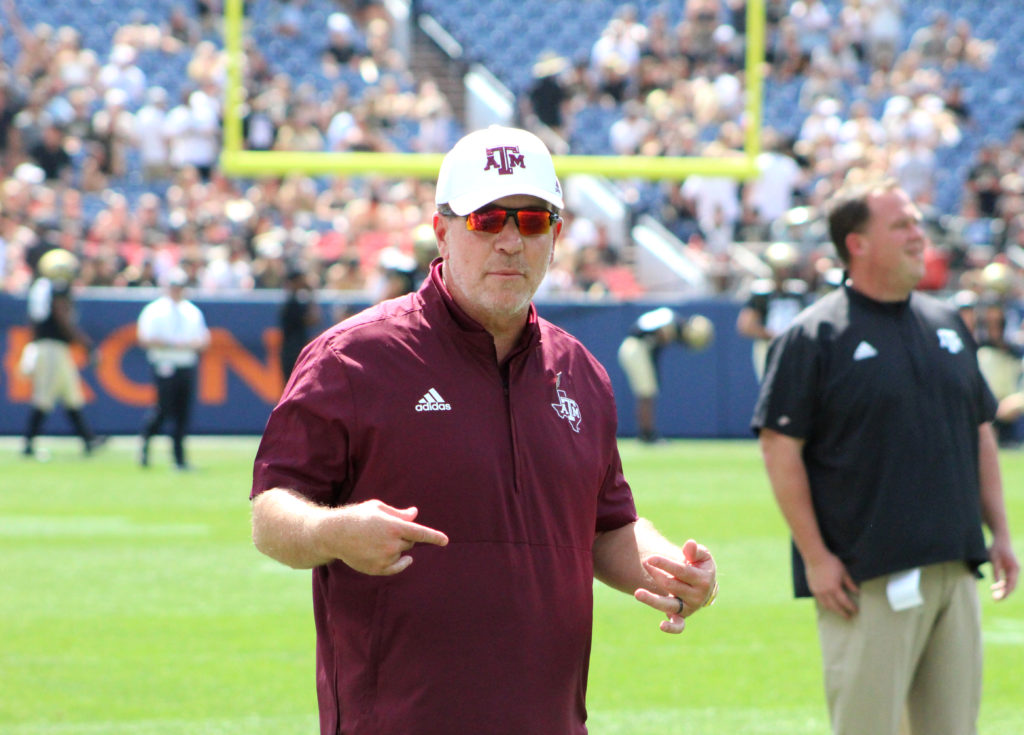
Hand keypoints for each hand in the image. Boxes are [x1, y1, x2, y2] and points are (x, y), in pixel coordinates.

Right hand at [315, 500, 447, 574]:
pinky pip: (397, 567)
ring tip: (376, 541)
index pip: (420, 532)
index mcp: (393, 526)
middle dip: (405, 537)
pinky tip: (402, 558)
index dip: (434, 537)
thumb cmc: (357, 517)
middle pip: (410, 542)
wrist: (334, 534)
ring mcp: (385, 558)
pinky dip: (400, 562)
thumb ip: (399, 513)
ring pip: (402, 554)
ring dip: (397, 548)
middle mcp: (391, 544)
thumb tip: (415, 514)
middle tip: (386, 531)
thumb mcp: (378, 508)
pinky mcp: (378, 569)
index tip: (446, 541)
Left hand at [634, 539, 716, 633]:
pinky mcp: (683, 617)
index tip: (650, 558)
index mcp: (702, 580)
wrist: (704, 586)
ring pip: (669, 605)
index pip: (681, 572)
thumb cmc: (699, 566)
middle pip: (671, 585)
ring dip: (652, 600)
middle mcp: (697, 596)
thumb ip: (694, 551)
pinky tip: (662, 625)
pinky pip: (679, 626)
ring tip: (637, 593)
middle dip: (656, 574)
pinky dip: (671, 628)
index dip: (665, 564)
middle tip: (645, 563)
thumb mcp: (701, 557)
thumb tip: (690, 544)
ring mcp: (690, 608)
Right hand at [805, 550, 858, 617]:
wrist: (815, 557)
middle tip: (848, 617)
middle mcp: (825, 592)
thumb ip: (850, 583)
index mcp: (834, 588)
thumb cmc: (831, 563)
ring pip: (826, 605)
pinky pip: (819, 601)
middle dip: (843, 612)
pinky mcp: (812, 589)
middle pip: (835, 607)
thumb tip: (857, 592)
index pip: (844, 602)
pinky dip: (825, 604)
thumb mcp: (844, 572)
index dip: (851, 607)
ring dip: (833, 610)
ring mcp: (818, 591)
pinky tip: (828, 605)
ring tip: (838, 611)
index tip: (856, 611)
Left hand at [989, 535, 1018, 600]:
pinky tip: (994, 588)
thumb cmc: (996, 548)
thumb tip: (995, 583)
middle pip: (1011, 586)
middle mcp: (1016, 570)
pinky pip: (1007, 579)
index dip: (1005, 593)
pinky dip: (1002, 584)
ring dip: (1003, 590)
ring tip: (994, 596)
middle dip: (1004, 594)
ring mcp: (1013, 570)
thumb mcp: (993, 559)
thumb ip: (995, 570)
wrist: (1001, 539)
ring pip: (1010, 584)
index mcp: (1013, 568)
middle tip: (995, 600)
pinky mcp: (1010, 569)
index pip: (1011, 584)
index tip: (998, 599)